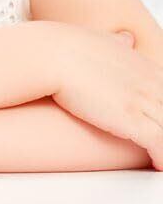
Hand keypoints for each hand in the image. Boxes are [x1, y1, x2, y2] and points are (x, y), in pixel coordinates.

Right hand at [51, 26, 162, 168]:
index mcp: (146, 66)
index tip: (158, 117)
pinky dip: (162, 157)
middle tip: (161, 139)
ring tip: (162, 157)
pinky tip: (158, 165)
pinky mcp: (131, 120)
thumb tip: (127, 37)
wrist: (52, 55)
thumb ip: (118, 43)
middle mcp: (151, 83)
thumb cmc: (67, 47)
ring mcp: (143, 102)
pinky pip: (159, 144)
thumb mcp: (101, 39)